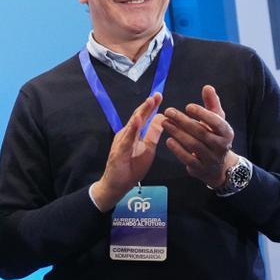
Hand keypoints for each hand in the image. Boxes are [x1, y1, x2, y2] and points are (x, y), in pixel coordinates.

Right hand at [91, 92, 164, 211]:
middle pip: (138, 116)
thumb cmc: (131, 167)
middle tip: (157, 94)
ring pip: (132, 124)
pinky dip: (132, 128)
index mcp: (133, 133)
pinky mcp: (119, 150)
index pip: (143, 117)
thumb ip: (153, 134)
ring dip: (141, 112)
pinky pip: (127, 138)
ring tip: (149, 102)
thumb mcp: (148, 149)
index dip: (151, 106)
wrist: (116, 184)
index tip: (159, 95)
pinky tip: (138, 120)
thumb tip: (162, 118)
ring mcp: (122, 141)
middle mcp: (126, 134)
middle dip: (147, 105)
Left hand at [162, 85, 238, 187]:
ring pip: (193, 145)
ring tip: (164, 123)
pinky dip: (177, 149)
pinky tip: (168, 140)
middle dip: (183, 121)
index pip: (216, 122)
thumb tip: (207, 87)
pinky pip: (188, 158)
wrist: (218, 167)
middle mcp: (221, 146)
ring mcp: (211, 159)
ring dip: (177, 133)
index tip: (187, 106)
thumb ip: (211, 104)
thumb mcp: (217, 121)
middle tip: (168, 112)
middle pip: (201, 132)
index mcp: (227, 133)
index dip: (202, 114)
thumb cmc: (214, 137)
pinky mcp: (201, 169)